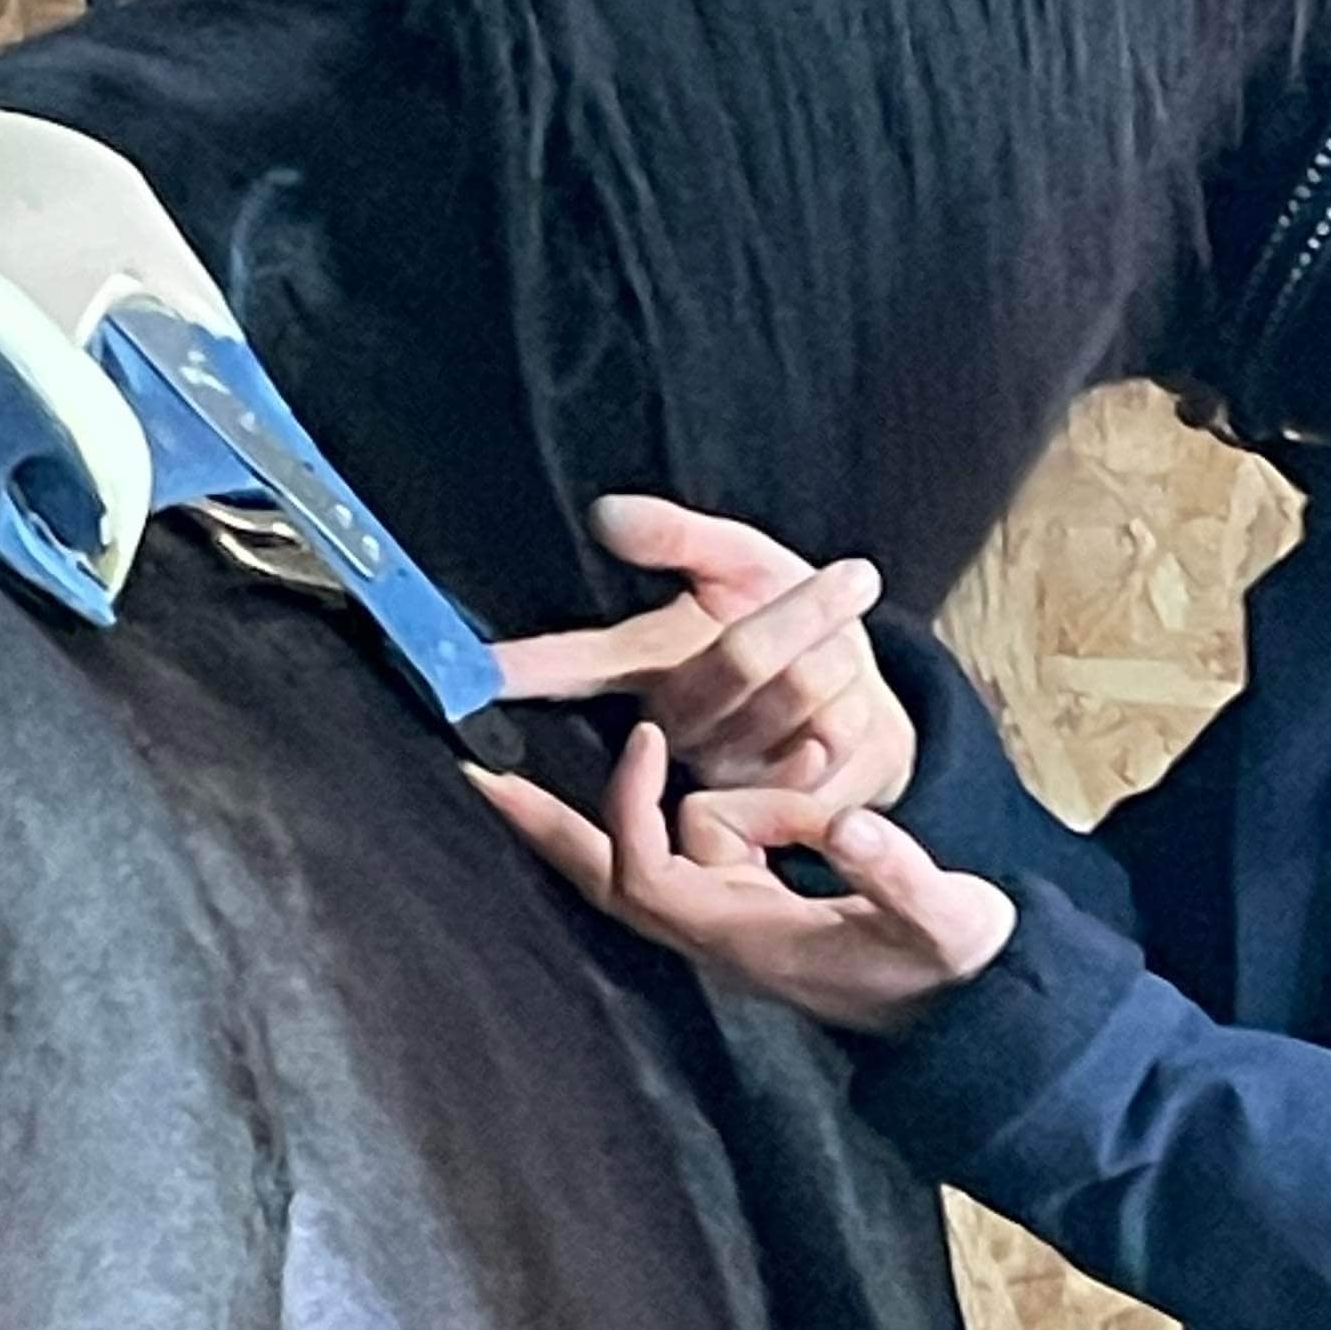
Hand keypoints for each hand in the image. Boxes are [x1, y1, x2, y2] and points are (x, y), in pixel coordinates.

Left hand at [470, 727, 1013, 1037]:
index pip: (649, 868)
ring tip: (830, 793)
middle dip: (548, 831)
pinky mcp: (756, 903)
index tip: (651, 736)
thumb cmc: (951, 966)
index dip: (634, 806)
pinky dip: (743, 807)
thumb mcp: (942, 919)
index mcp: (745, 937)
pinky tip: (803, 798)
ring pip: (682, 838)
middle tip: (482, 780)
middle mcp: (720, 932)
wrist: (969, 1006)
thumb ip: (897, 874)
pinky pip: (713, 842)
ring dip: (734, 800)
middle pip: (607, 880)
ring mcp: (733, 920)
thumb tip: (846, 826)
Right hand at [489, 494, 915, 813]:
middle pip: (738, 657)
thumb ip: (677, 537)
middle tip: (855, 575)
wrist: (857, 705)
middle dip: (804, 610)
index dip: (527, 668)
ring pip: (794, 697)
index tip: (473, 671)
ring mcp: (716, 777)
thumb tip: (603, 512)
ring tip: (847, 649)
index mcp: (648, 665)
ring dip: (840, 660)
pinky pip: (827, 751)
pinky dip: (857, 717)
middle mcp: (666, 730)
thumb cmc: (782, 616)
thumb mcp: (740, 560)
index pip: (577, 664)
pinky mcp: (773, 817)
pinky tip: (850, 716)